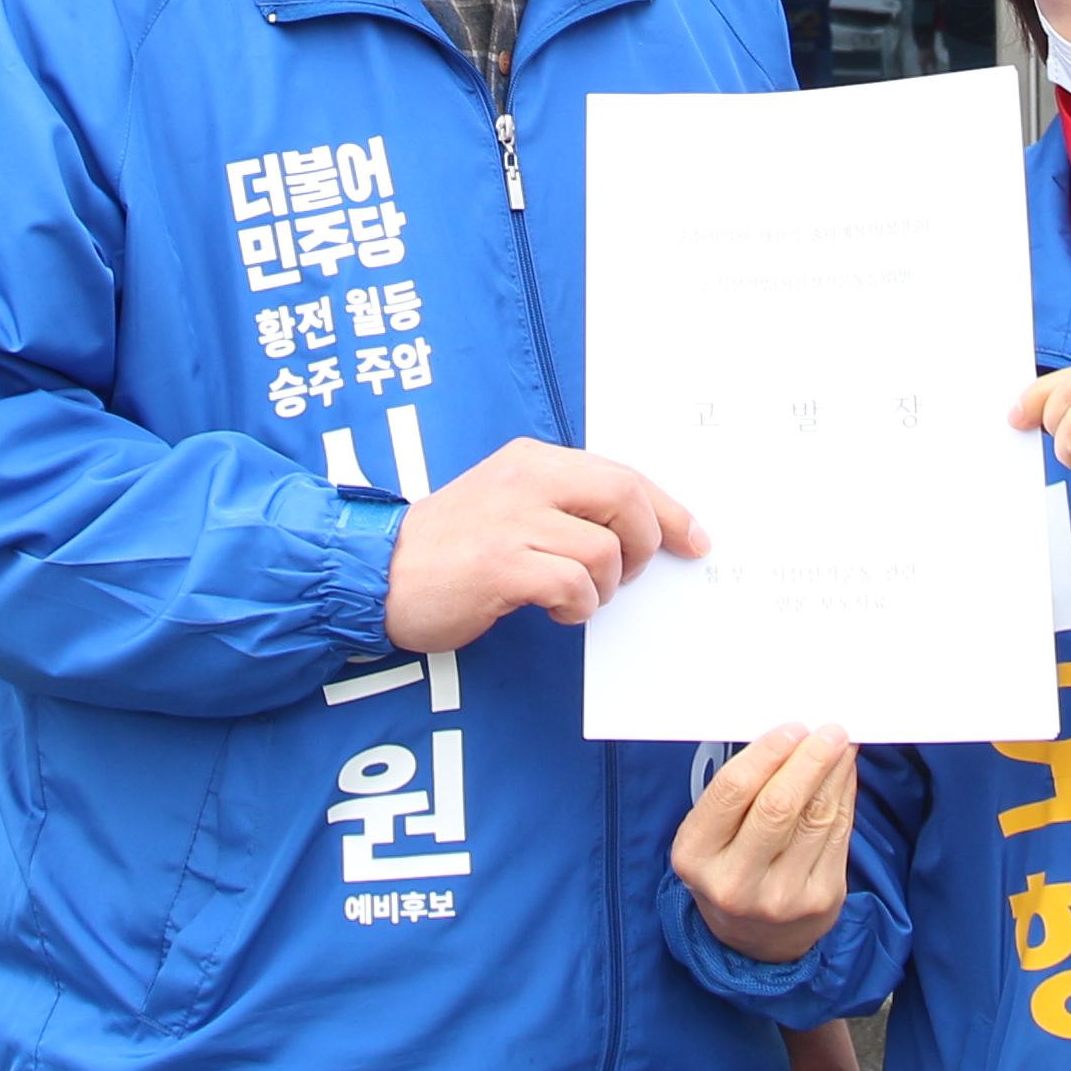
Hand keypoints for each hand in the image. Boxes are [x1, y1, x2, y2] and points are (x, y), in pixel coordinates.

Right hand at [381, 440, 704, 651]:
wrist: (377, 571)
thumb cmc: (449, 548)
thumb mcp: (508, 504)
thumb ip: (562, 505)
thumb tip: (636, 531)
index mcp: (532, 460)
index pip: (621, 473)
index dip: (667, 508)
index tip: (692, 539)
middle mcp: (526, 480)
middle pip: (625, 497)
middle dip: (646, 542)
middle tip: (628, 576)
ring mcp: (513, 521)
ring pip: (605, 549)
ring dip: (604, 587)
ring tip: (575, 597)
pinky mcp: (501, 565)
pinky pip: (573, 584)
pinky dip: (577, 606)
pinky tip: (554, 610)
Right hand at [673, 723, 859, 966]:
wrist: (755, 943)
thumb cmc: (729, 869)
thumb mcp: (710, 838)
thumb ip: (740, 793)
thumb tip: (789, 736)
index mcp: (696, 858)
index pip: (732, 791)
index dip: (767, 753)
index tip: (791, 728)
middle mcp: (736, 883)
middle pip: (779, 805)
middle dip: (808, 759)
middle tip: (827, 730)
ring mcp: (782, 897)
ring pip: (816, 816)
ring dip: (834, 771)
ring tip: (840, 743)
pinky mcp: (820, 900)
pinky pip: (839, 834)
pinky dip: (844, 796)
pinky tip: (843, 774)